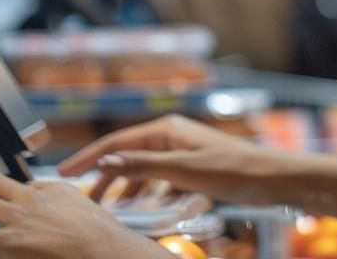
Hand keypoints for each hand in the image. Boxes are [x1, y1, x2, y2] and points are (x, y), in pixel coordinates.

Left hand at [0, 174, 168, 258]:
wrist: (108, 254)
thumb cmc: (102, 239)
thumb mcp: (83, 210)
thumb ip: (61, 204)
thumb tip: (51, 208)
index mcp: (51, 188)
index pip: (18, 184)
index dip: (8, 197)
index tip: (4, 206)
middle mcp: (29, 198)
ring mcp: (15, 220)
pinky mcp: (6, 244)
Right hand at [58, 114, 281, 204]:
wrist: (273, 178)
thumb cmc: (234, 169)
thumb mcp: (184, 169)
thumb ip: (143, 165)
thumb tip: (105, 160)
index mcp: (166, 129)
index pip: (117, 143)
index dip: (88, 158)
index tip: (63, 173)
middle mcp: (171, 136)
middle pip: (126, 155)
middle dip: (103, 176)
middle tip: (82, 200)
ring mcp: (181, 151)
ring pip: (142, 169)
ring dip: (123, 187)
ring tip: (107, 208)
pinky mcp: (192, 167)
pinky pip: (159, 178)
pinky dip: (145, 192)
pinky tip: (139, 207)